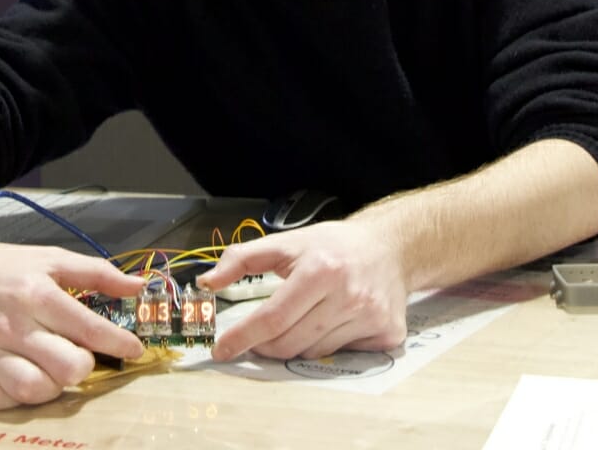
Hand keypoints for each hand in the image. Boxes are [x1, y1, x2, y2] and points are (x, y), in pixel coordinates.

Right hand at [0, 229, 144, 409]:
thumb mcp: (48, 257)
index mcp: (36, 292)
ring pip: (34, 390)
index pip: (88, 327)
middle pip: (66, 366)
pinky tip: (24, 378)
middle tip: (82, 356)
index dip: (118, 343)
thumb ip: (96, 272)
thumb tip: (138, 285)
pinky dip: (17, 398)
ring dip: (54, 385)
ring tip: (55, 369)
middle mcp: (13, 325)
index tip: (134, 349)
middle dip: (84, 366)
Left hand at [196, 219, 407, 361]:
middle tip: (255, 338)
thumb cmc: (333, 245)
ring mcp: (369, 317)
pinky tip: (330, 323)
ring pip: (313, 352)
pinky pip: (341, 356)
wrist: (390, 247)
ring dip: (295, 344)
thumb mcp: (287, 242)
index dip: (243, 336)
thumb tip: (207, 282)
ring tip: (299, 319)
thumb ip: (242, 259)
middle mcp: (347, 295)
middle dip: (264, 345)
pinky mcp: (386, 334)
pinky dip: (326, 346)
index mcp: (319, 269)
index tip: (222, 349)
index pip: (272, 316)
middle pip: (290, 341)